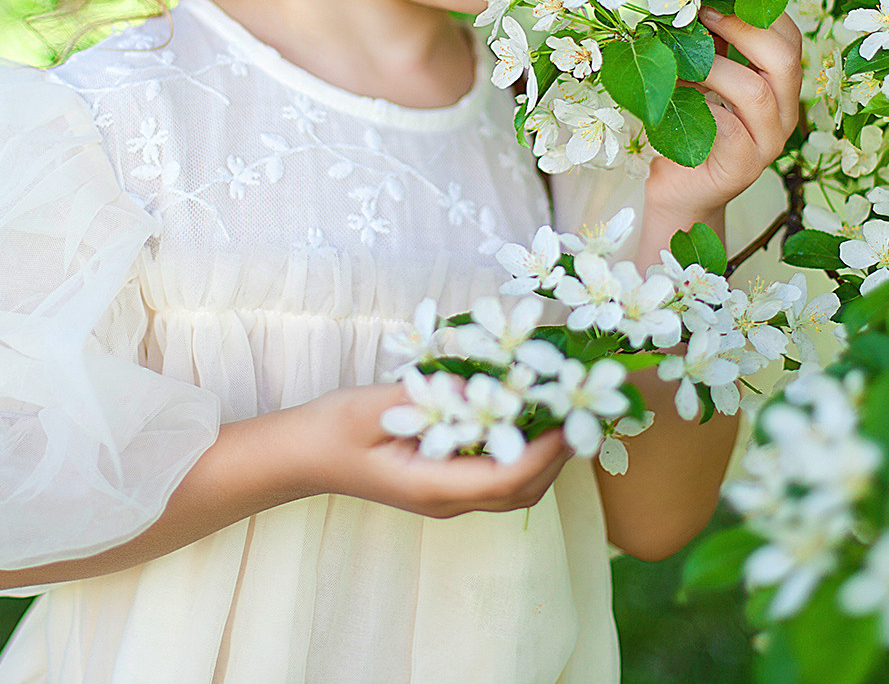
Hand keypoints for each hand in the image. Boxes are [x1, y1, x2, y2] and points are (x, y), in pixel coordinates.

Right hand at [295, 383, 572, 518]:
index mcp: (431, 487)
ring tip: (567, 411)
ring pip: (516, 490)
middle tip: (584, 409)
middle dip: (559, 455)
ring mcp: (448, 497)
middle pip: (523, 491)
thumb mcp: (373, 405)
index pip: (506, 479)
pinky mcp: (447, 484)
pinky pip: (499, 478)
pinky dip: (525, 453)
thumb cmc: (333, 428)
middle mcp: (447, 500)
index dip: (545, 451)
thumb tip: (482, 390)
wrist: (303, 455)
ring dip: (546, 456)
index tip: (571, 415)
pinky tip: (530, 418)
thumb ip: (428, 399)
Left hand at [644, 5, 802, 240]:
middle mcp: (784, 110)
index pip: (789, 36)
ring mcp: (769, 141)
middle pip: (784, 58)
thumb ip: (707, 41)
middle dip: (742, 29)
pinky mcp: (745, 167)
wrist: (678, 185)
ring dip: (712, 68)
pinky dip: (701, 107)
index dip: (757, 9)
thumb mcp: (699, 74)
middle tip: (702, 14)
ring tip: (682, 61)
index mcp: (779, 83)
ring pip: (756, 92)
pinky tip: (678, 100)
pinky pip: (730, 129)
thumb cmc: (688, 122)